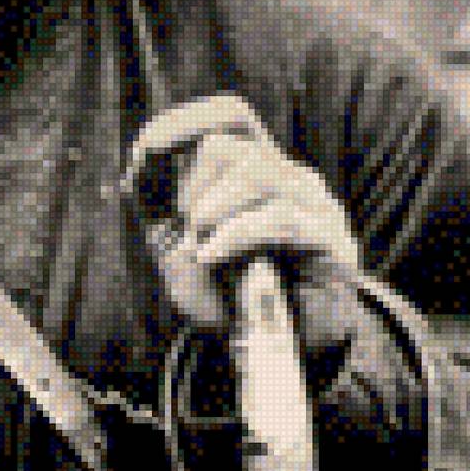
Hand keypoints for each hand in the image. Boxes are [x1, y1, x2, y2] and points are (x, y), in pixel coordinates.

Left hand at [130, 94, 361, 331]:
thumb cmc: (228, 296)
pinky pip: (278, 216)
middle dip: (189, 189)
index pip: (230, 115)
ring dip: (210, 210)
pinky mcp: (331, 238)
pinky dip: (234, 233)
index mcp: (255, 169)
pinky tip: (211, 254)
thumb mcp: (177, 247)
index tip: (145, 151)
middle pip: (227, 144)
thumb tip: (138, 161)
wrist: (278, 355)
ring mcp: (313, 203)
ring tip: (204, 248)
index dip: (184, 121)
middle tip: (188, 233)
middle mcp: (288, 176)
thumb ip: (158, 204)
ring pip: (253, 167)